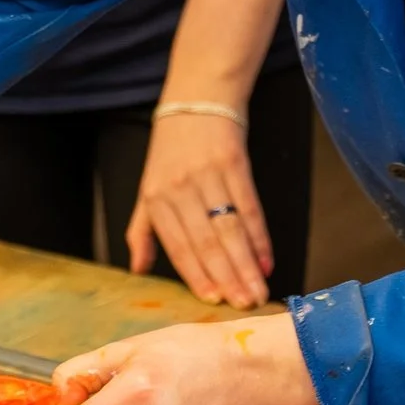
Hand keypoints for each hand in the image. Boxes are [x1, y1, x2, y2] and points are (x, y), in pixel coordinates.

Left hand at [128, 109, 271, 304]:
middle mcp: (179, 188)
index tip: (213, 301)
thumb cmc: (171, 149)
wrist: (196, 99)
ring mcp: (208, 175)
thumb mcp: (146, 187)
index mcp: (155, 198)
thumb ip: (142, 231)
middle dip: (227, 278)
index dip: (196, 275)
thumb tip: (138, 269)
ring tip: (258, 290)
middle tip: (244, 305)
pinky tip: (266, 259)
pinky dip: (260, 236)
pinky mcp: (234, 163)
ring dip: (246, 264)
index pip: (177, 245)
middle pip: (206, 242)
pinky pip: (250, 207)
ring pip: (229, 229)